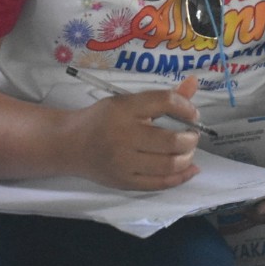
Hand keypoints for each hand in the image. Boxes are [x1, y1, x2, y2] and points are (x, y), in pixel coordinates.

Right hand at [67, 79, 201, 191]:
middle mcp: (124, 136)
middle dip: (190, 138)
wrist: (70, 144)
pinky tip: (190, 169)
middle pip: (171, 139)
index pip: (165, 102)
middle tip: (191, 135)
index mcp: (124, 109)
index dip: (186, 107)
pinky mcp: (125, 182)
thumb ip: (163, 97)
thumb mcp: (128, 102)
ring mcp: (124, 162)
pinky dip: (181, 177)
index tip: (192, 114)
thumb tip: (194, 82)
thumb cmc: (102, 119)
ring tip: (187, 151)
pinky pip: (160, 183)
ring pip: (169, 164)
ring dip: (187, 157)